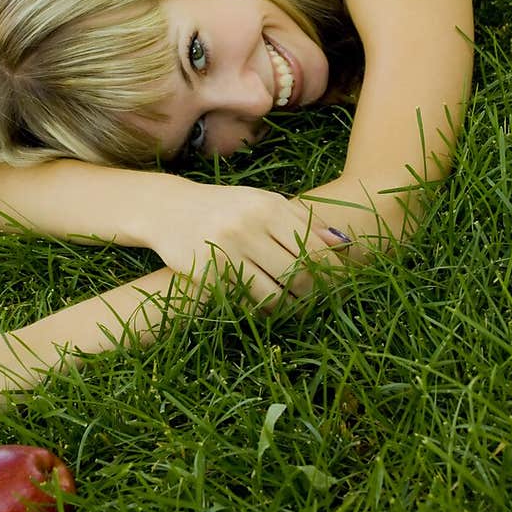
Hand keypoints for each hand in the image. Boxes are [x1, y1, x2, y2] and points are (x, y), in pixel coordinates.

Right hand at [149, 182, 350, 310]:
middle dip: (313, 294)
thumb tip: (342, 243)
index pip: (313, 247)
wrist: (170, 209)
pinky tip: (266, 306)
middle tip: (316, 301)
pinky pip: (246, 302)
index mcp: (268, 206)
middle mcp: (248, 227)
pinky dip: (262, 309)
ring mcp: (227, 251)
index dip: (330, 272)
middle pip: (298, 274)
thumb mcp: (264, 202)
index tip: (337, 285)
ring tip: (294, 306)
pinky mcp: (208, 274)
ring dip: (289, 307)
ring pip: (274, 294)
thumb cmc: (226, 207)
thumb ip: (301, 220)